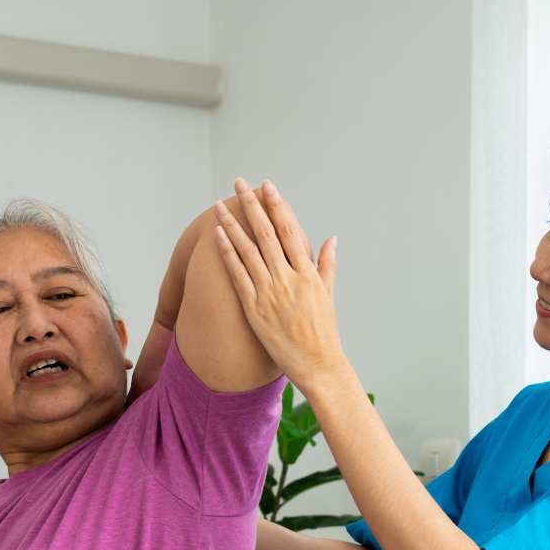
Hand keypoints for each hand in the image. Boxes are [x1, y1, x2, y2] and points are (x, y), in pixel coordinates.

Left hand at [213, 179, 342, 390]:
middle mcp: (288, 279)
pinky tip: (218, 237)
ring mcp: (270, 294)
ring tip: (219, 206)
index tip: (267, 186)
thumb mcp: (328, 296)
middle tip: (238, 183)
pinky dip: (227, 254)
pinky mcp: (255, 310)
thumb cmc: (324, 334)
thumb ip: (327, 265)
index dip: (277, 206)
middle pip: (265, 234)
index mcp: (307, 273)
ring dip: (232, 225)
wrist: (318, 366)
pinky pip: (237, 276)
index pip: (289, 231)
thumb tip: (331, 239)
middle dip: (251, 206)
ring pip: (248, 251)